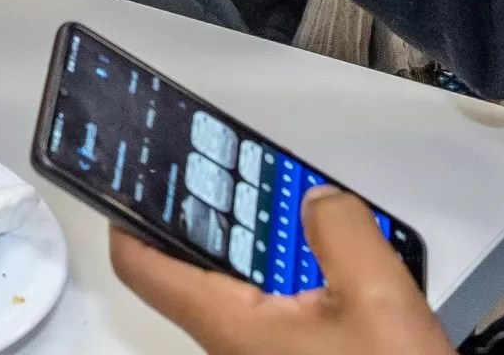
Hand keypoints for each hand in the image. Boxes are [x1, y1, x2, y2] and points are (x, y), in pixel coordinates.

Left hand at [111, 189, 451, 354]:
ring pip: (246, 280)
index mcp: (228, 324)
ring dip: (272, 240)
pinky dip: (301, 271)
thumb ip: (340, 230)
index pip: (140, 264)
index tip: (138, 168)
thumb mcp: (376, 298)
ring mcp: (264, 352)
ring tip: (309, 204)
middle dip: (224, 210)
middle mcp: (233, 341)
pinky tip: (344, 257)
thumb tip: (316, 199)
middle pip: (198, 260)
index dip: (127, 212)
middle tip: (248, 166)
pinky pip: (281, 304)